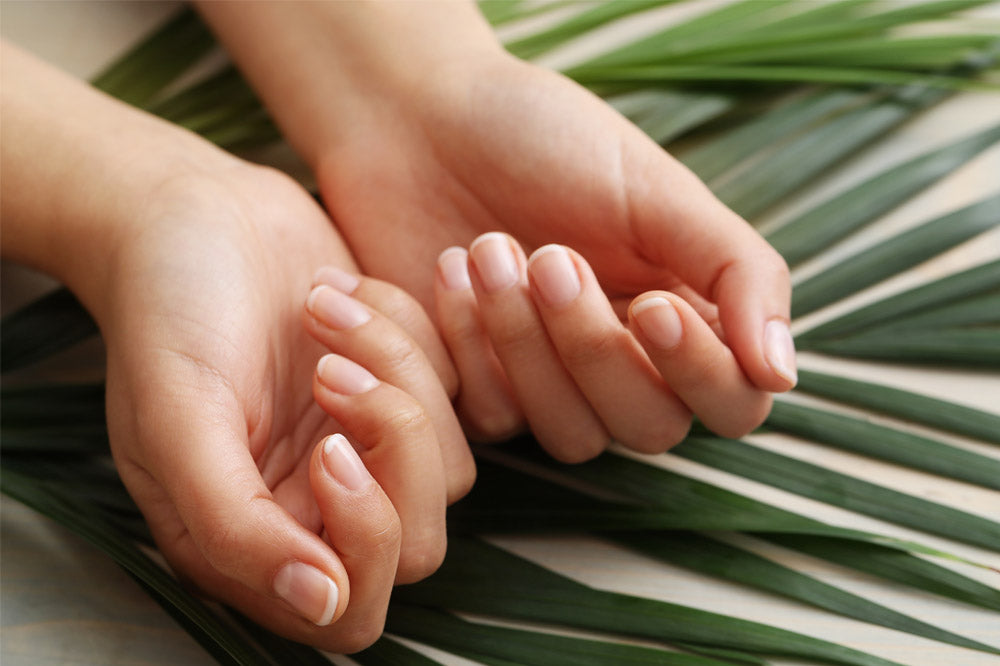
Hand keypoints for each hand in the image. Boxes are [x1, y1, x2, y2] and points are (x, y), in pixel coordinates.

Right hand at [97, 164, 472, 649]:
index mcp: (252, 540)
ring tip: (321, 306)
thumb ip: (236, 526)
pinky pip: (460, 387)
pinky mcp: (407, 391)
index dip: (363, 539)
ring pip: (452, 461)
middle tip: (329, 370)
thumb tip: (320, 604)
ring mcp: (369, 449)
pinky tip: (343, 289)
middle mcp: (319, 508)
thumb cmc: (170, 313)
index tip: (329, 447)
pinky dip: (412, 331)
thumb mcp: (179, 420)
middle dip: (394, 449)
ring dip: (396, 370)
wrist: (195, 211)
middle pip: (419, 542)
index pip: (352, 610)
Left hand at [194, 3, 793, 457]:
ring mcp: (551, 383)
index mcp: (682, 310)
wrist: (421, 121)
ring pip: (572, 436)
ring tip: (489, 251)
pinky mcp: (481, 389)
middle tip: (549, 257)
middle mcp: (624, 361)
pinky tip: (450, 271)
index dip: (699, 373)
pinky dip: (470, 346)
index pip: (731, 401)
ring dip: (528, 346)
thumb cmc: (544, 138)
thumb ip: (736, 272)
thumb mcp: (655, 188)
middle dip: (594, 349)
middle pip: (649, 427)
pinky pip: (495, 418)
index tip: (649, 307)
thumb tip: (783, 372)